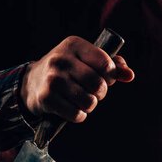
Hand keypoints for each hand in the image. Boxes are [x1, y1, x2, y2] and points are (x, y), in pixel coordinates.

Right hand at [20, 35, 134, 122]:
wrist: (31, 83)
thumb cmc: (66, 71)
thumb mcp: (85, 60)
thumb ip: (111, 65)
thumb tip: (130, 75)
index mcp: (74, 45)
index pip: (106, 64)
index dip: (111, 77)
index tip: (104, 79)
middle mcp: (62, 60)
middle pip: (98, 85)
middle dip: (100, 94)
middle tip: (93, 93)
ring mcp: (53, 79)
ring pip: (89, 102)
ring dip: (90, 106)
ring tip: (82, 100)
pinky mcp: (47, 98)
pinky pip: (76, 114)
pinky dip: (79, 116)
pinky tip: (72, 109)